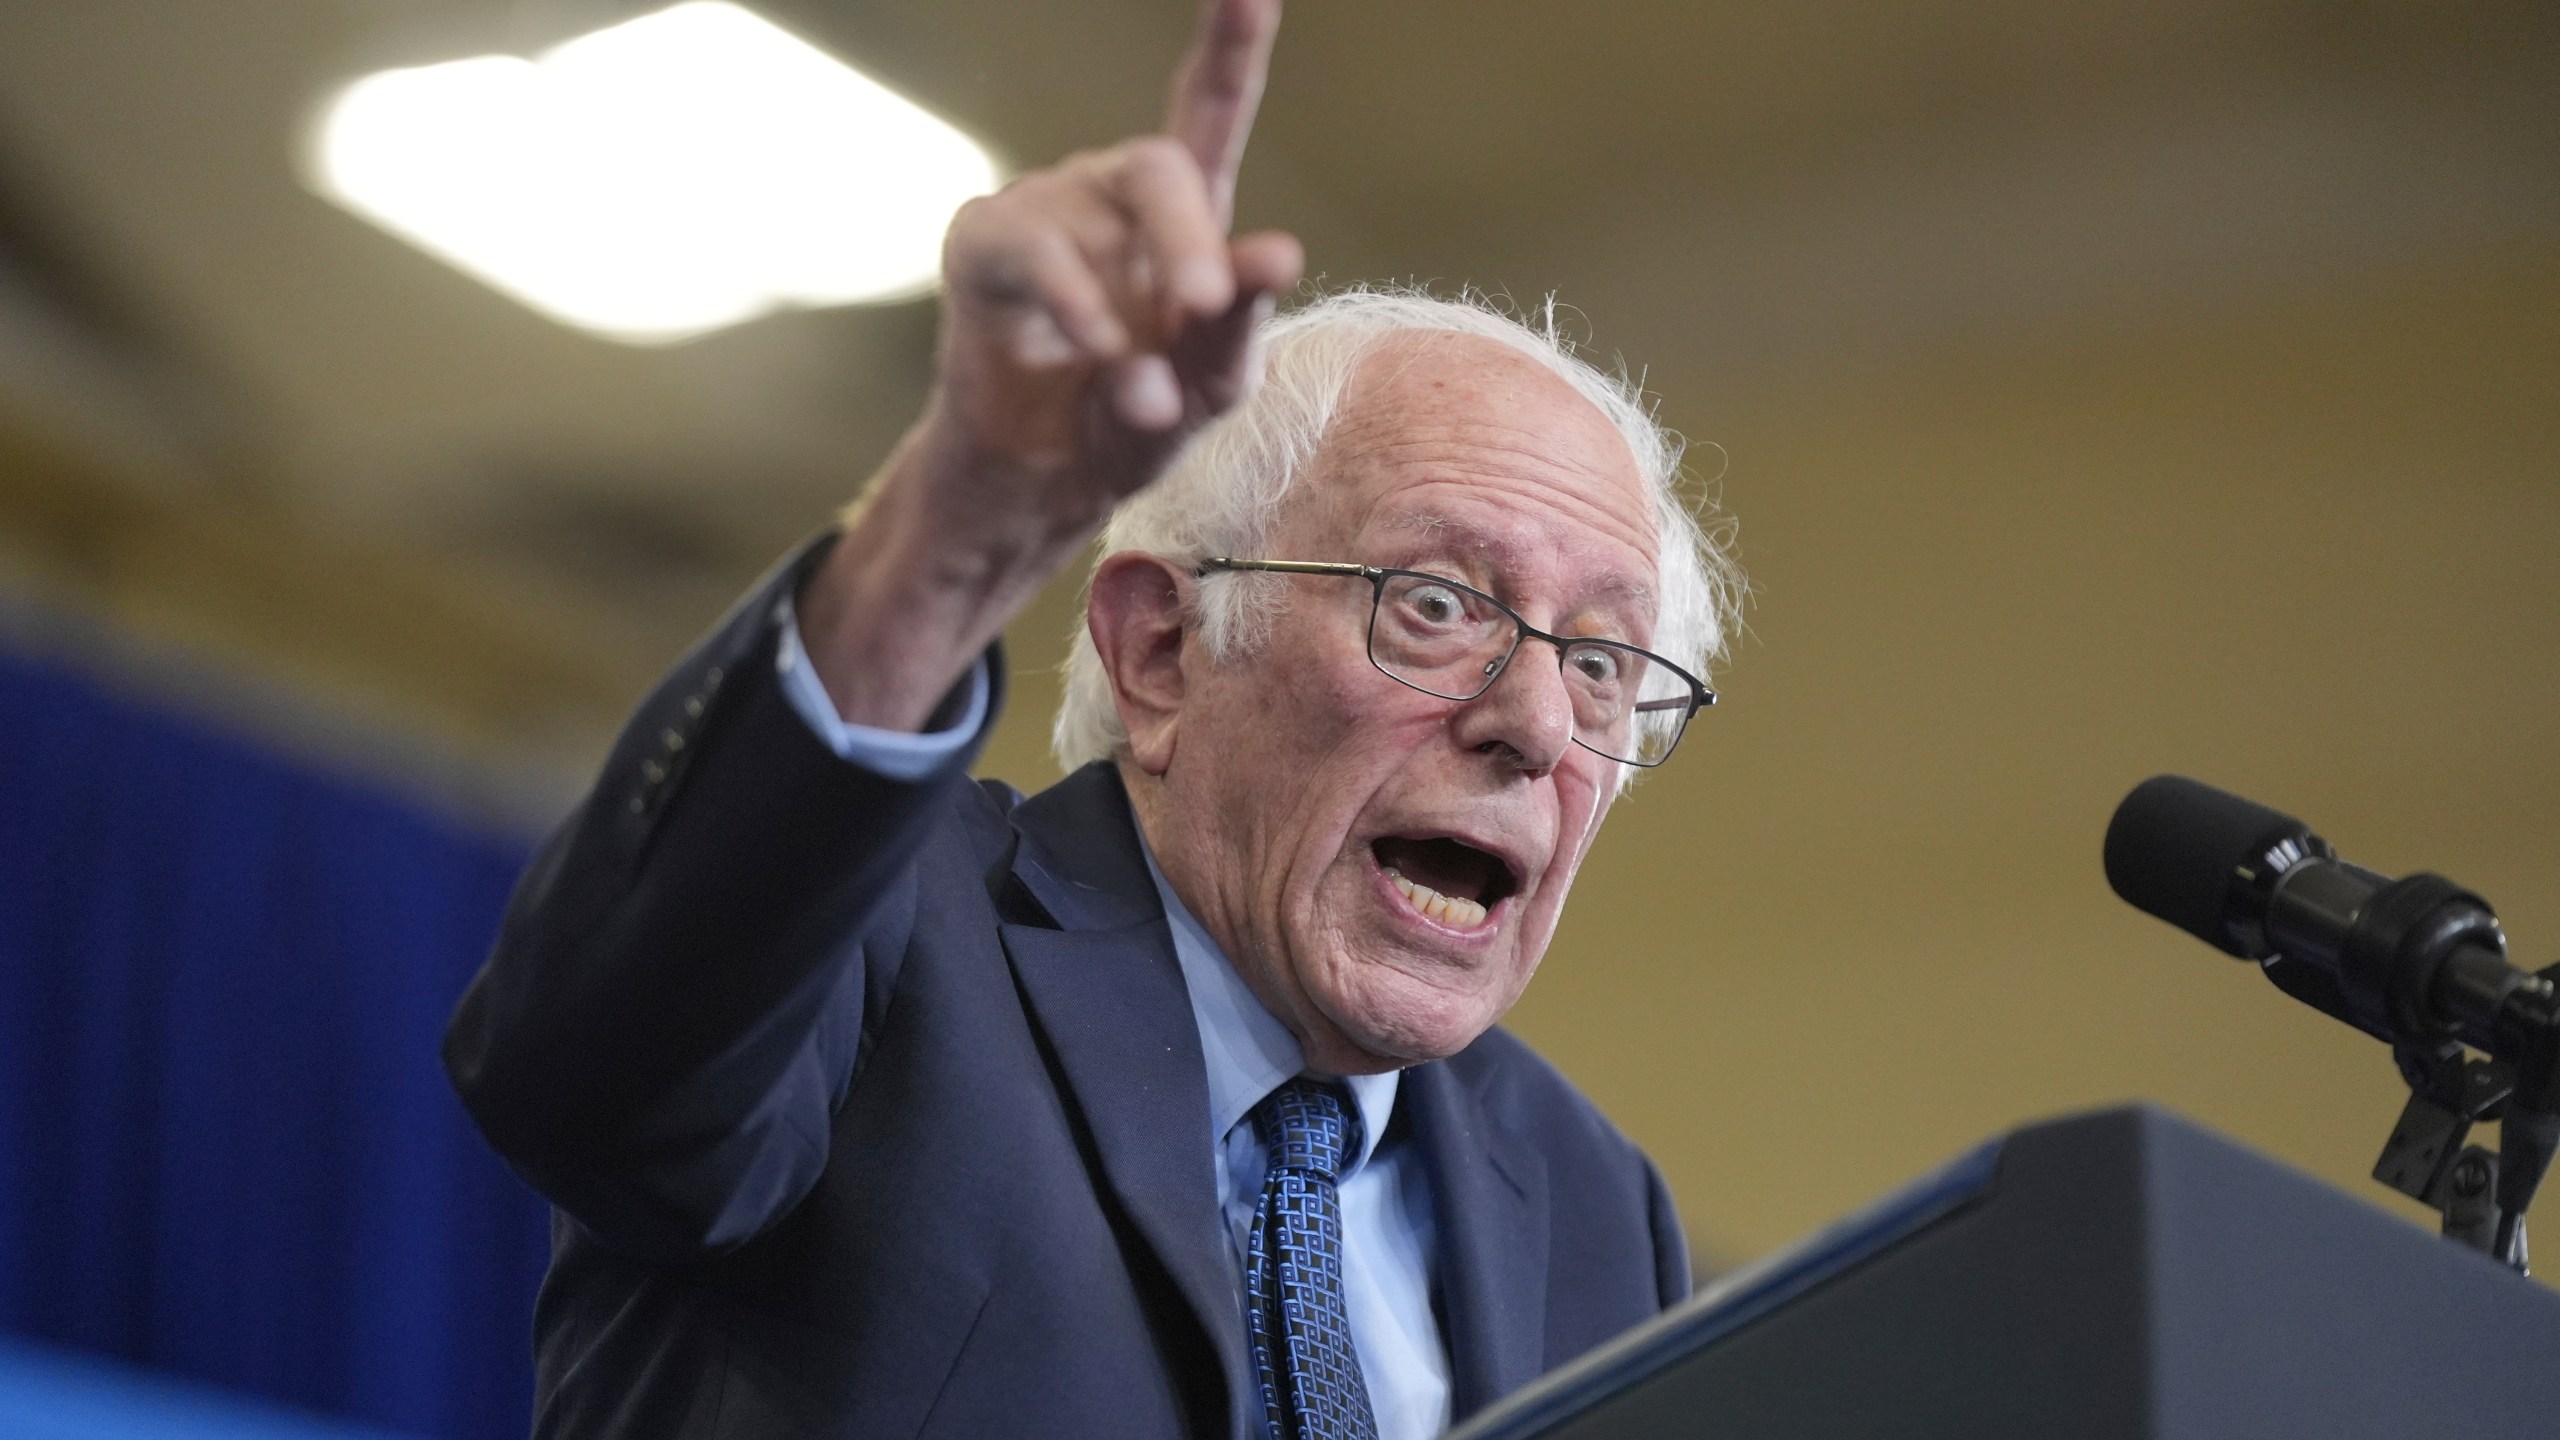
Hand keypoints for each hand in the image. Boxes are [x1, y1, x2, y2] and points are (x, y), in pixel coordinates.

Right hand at [927, 0, 1300, 533]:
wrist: (1041, 487)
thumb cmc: (1134, 424)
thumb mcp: (1207, 387)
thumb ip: (1242, 324)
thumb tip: (1281, 251)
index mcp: (1182, 217)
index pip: (1208, 111)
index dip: (1230, 46)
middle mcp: (1110, 195)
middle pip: (1160, 168)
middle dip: (1188, 240)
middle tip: (1205, 307)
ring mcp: (1042, 209)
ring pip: (1098, 221)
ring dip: (1128, 319)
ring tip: (1145, 398)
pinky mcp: (983, 244)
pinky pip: (1032, 249)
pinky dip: (1073, 302)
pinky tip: (1097, 348)